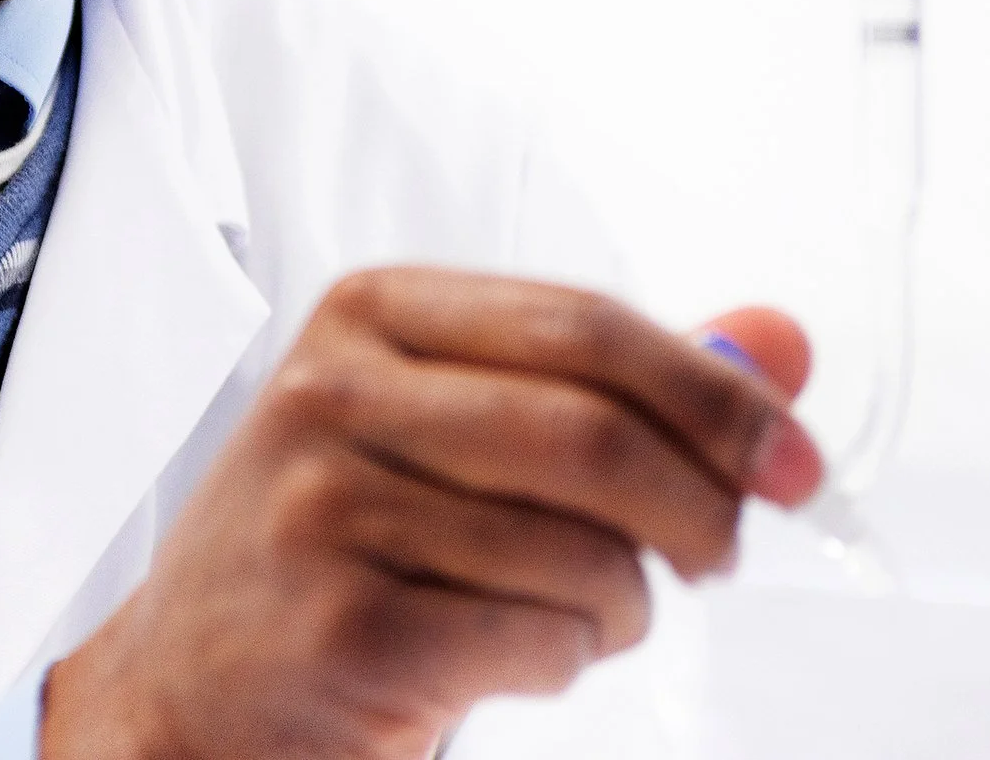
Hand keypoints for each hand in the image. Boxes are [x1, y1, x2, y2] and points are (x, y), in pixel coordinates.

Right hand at [40, 271, 822, 759]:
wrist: (198, 676)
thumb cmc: (353, 540)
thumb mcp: (466, 430)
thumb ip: (623, 382)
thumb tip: (781, 339)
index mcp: (371, 314)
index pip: (586, 323)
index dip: (715, 398)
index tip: (791, 463)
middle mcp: (331, 392)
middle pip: (591, 434)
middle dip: (697, 509)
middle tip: (716, 555)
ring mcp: (322, 507)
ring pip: (577, 550)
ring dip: (621, 602)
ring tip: (570, 609)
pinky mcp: (339, 623)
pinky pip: (537, 640)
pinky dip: (566, 659)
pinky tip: (513, 650)